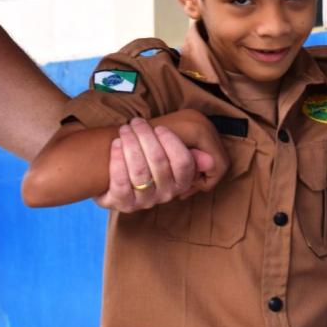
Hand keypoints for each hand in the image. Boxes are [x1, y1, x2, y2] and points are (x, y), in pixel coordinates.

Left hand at [93, 112, 228, 212]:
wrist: (117, 178)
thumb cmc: (149, 160)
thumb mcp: (172, 157)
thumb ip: (191, 155)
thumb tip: (210, 160)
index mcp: (182, 182)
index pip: (184, 162)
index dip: (172, 142)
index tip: (159, 127)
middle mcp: (166, 194)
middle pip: (159, 162)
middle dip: (146, 137)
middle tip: (137, 122)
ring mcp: (145, 201)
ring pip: (140, 171)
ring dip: (131, 144)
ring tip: (125, 129)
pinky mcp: (124, 204)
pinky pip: (121, 182)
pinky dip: (117, 159)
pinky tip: (116, 144)